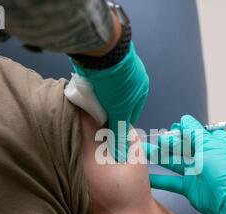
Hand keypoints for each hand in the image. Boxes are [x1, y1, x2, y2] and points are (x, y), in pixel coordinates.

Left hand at [71, 42, 148, 161]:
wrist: (102, 51)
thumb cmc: (118, 82)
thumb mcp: (120, 109)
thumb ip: (119, 128)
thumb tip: (120, 149)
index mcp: (141, 90)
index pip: (131, 114)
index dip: (120, 125)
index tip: (109, 134)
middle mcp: (131, 81)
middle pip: (118, 105)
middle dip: (108, 115)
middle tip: (95, 126)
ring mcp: (116, 72)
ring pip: (106, 95)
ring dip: (98, 103)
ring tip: (87, 113)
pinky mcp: (101, 66)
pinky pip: (96, 84)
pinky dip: (91, 92)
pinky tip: (84, 98)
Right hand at [143, 115, 225, 213]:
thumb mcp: (210, 144)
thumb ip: (194, 132)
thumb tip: (185, 120)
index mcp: (217, 144)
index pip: (197, 133)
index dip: (184, 130)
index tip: (173, 128)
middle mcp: (207, 158)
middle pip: (183, 146)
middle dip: (169, 142)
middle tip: (158, 139)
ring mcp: (197, 173)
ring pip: (174, 161)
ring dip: (159, 156)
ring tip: (143, 151)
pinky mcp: (189, 187)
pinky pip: (171, 181)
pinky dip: (159, 179)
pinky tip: (146, 176)